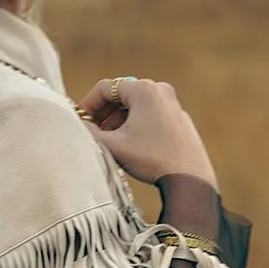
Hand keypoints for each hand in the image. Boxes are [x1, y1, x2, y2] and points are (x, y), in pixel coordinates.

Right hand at [77, 78, 218, 187]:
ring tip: (111, 142)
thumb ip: (89, 131)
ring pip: (136, 106)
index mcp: (144, 90)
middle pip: (121, 95)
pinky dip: (136, 125)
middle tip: (94, 133)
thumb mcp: (113, 145)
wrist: (190, 179)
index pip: (105, 88)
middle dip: (104, 114)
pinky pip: (151, 115)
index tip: (80, 122)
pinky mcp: (180, 120)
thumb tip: (78, 124)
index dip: (87, 104)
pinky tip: (131, 146)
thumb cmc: (151, 159)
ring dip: (119, 120)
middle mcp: (160, 90)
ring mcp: (173, 104)